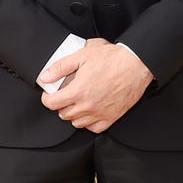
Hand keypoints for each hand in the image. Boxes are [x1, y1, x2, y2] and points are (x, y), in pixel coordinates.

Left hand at [38, 38, 153, 132]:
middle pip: (63, 114)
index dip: (47, 98)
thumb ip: (60, 67)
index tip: (49, 94)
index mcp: (78, 91)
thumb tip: (45, 77)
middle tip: (64, 95)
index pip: (52, 103)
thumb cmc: (113, 58)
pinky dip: (88, 123)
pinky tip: (89, 112)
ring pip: (77, 122)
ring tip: (76, 103)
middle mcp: (88, 105)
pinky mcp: (112, 117)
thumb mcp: (82, 55)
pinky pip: (94, 128)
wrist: (137, 65)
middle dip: (60, 105)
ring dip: (73, 114)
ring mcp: (100, 113)